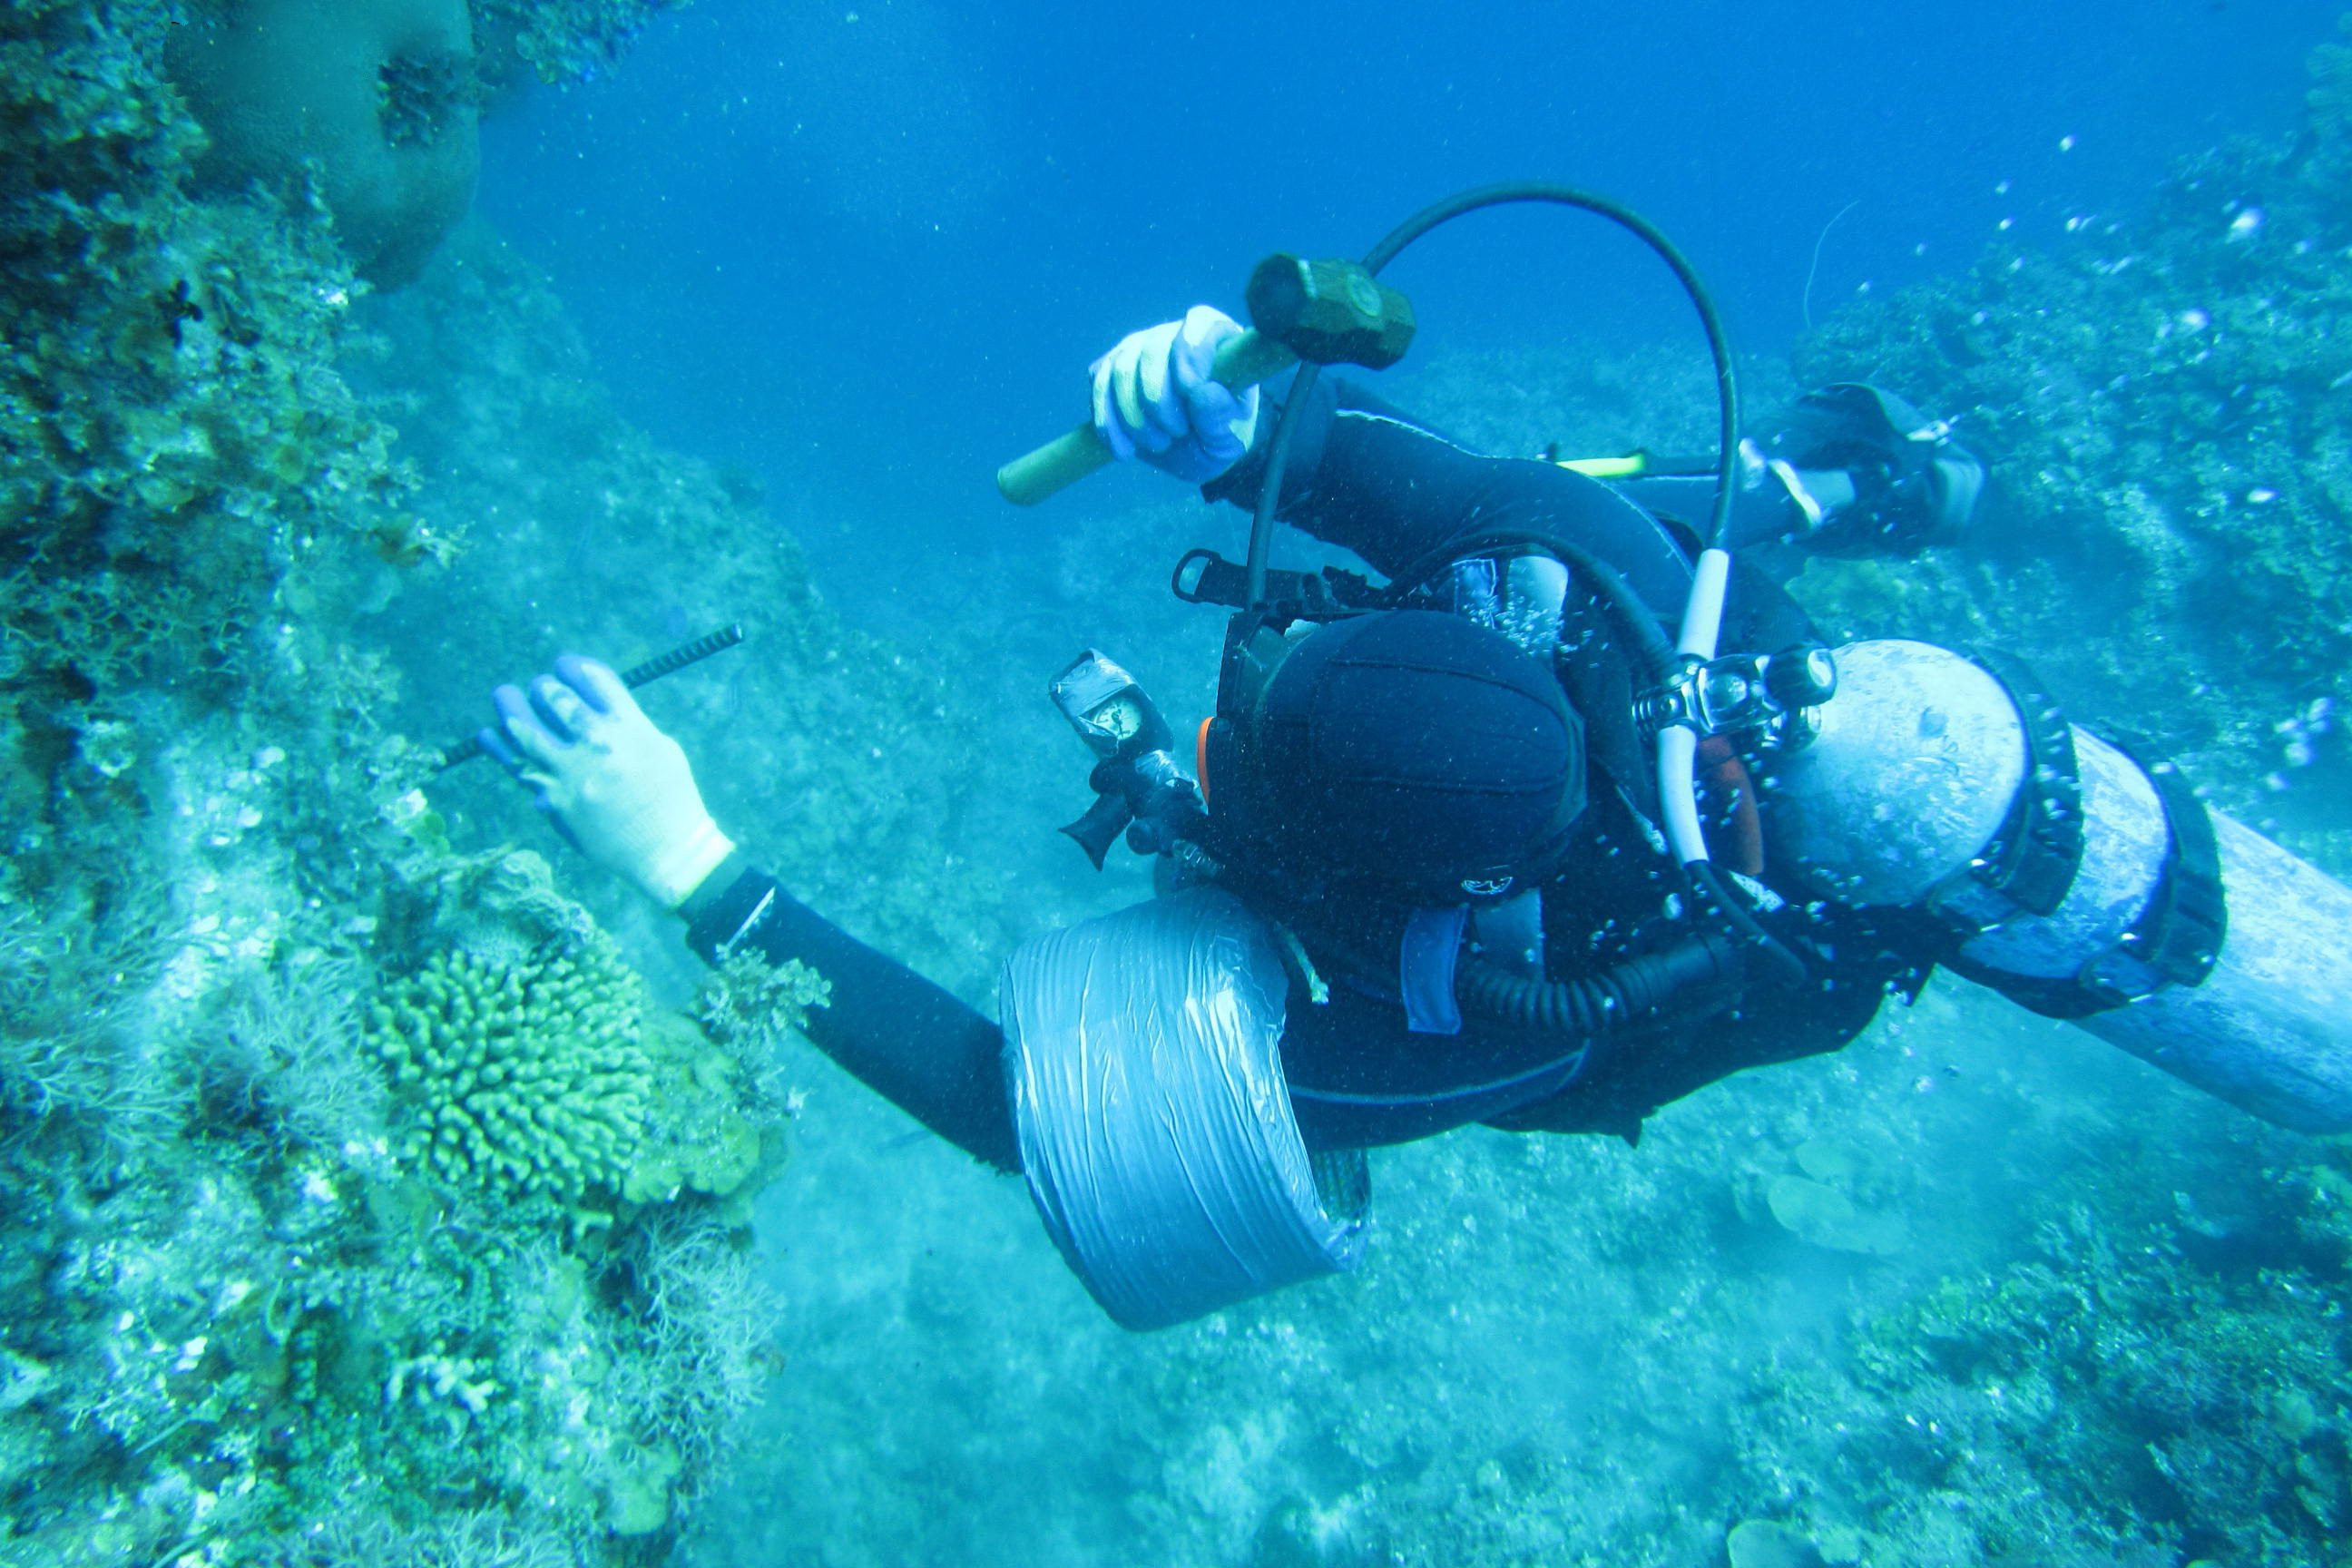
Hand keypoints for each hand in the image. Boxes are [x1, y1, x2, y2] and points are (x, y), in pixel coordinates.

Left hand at [479, 654, 734, 908]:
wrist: (663, 849)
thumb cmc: (669, 796)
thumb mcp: (661, 747)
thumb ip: (628, 722)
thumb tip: (594, 701)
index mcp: (629, 726)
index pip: (593, 680)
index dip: (574, 667)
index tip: (565, 665)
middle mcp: (597, 743)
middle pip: (556, 699)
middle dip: (544, 688)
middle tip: (540, 688)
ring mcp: (571, 772)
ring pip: (526, 730)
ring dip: (511, 707)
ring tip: (503, 695)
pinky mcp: (553, 799)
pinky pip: (517, 768)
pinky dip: (499, 748)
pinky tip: (487, 734)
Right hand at [1090, 305, 1259, 483]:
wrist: (1193, 449)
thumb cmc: (1221, 434)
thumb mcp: (1232, 434)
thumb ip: (1221, 415)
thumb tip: (1202, 391)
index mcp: (1215, 339)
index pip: (1201, 325)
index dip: (1191, 353)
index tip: (1190, 391)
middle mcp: (1172, 335)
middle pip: (1152, 350)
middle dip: (1158, 398)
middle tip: (1177, 432)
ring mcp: (1137, 349)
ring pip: (1120, 370)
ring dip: (1134, 417)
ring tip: (1158, 445)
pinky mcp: (1109, 371)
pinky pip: (1098, 389)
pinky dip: (1108, 425)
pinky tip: (1125, 452)